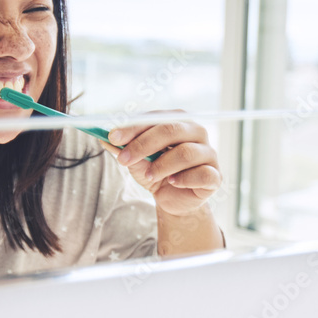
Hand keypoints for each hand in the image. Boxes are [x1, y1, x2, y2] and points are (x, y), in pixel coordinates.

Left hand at [100, 111, 220, 215]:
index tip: (112, 137)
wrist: (174, 200)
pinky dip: (183, 179)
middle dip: (143, 144)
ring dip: (161, 165)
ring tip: (148, 175)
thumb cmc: (156, 173)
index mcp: (177, 121)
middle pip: (171, 130)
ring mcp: (209, 154)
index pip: (154, 118)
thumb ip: (122, 149)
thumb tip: (103, 138)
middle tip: (123, 159)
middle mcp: (196, 132)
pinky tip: (172, 182)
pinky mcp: (215, 176)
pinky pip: (202, 174)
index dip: (132, 127)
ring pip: (186, 152)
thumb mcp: (135, 161)